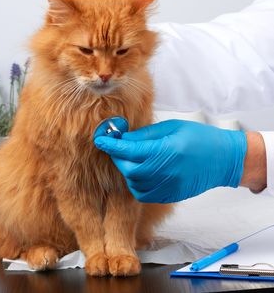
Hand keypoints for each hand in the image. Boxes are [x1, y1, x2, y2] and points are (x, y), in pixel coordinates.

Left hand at [94, 119, 246, 202]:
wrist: (223, 159)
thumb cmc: (199, 137)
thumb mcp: (171, 128)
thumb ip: (145, 134)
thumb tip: (123, 137)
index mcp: (167, 150)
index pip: (130, 150)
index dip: (112, 144)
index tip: (100, 139)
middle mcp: (166, 171)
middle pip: (128, 169)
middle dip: (118, 158)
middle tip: (118, 147)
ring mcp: (169, 186)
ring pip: (134, 183)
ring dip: (127, 170)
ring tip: (133, 158)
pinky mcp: (170, 195)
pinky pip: (143, 193)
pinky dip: (137, 182)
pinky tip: (142, 171)